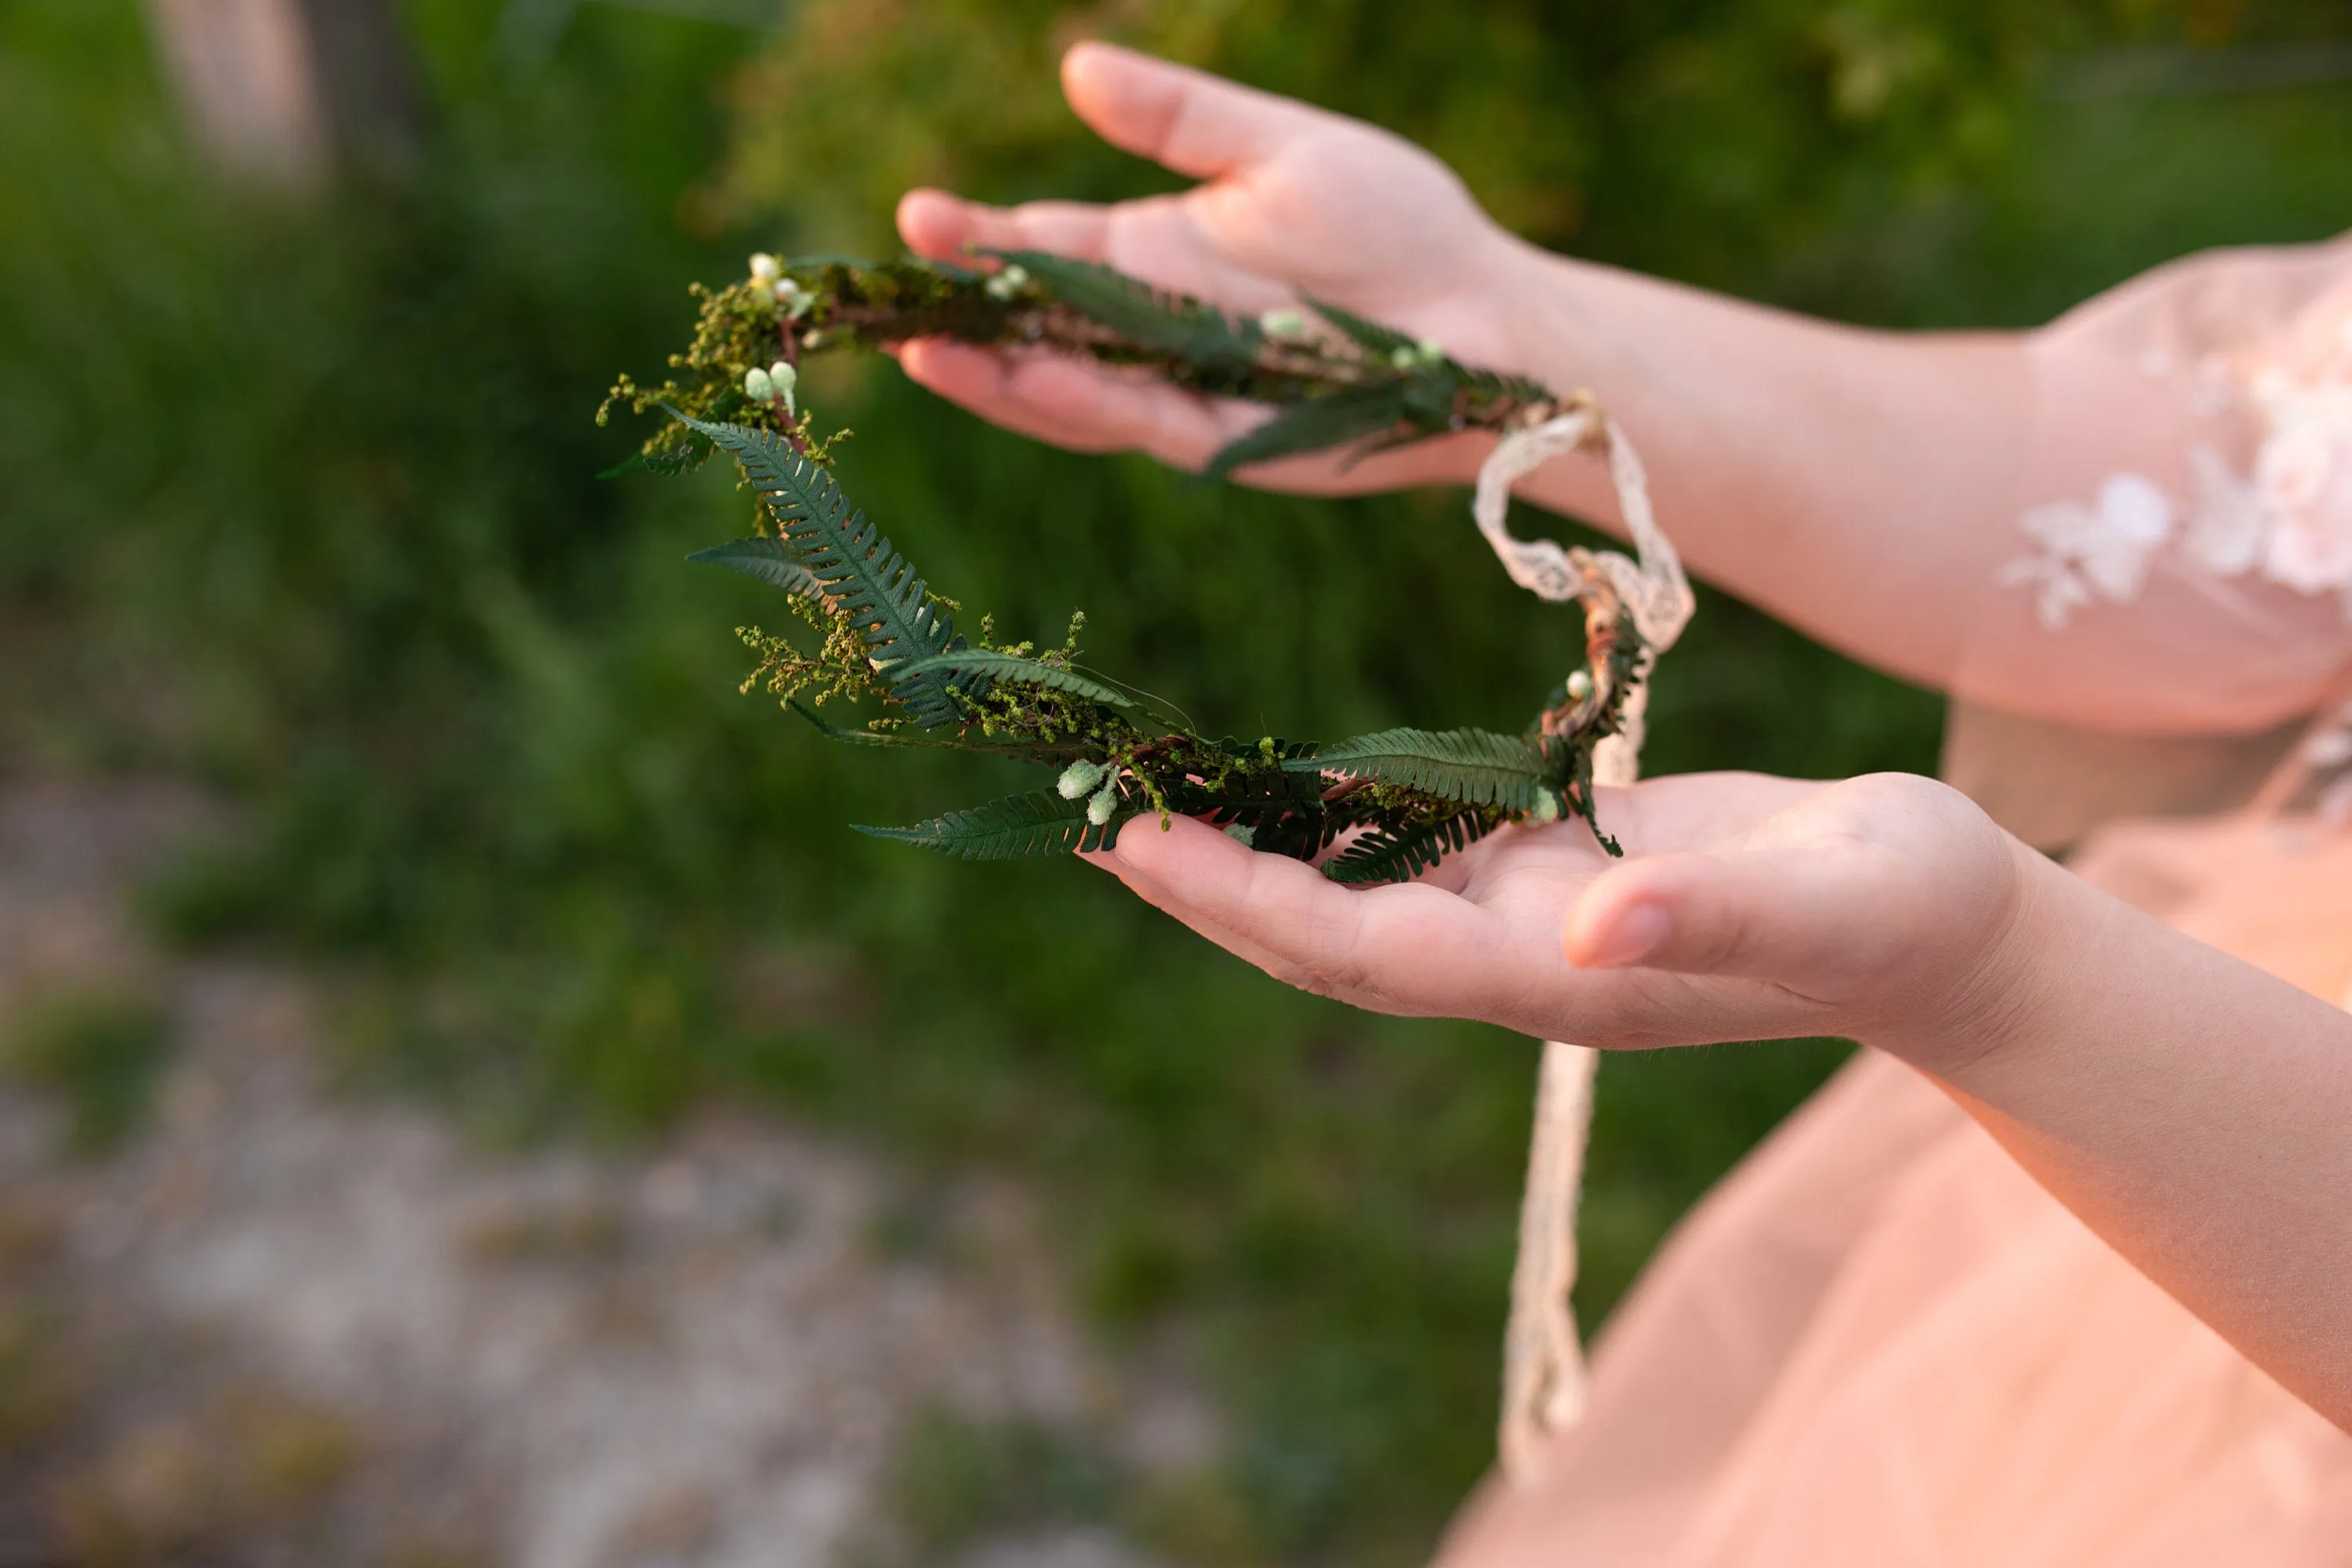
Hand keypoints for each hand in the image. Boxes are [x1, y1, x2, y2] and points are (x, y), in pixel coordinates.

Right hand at [894, 42, 1527, 490]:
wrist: (1486, 317)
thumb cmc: (1398, 226)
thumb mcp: (1278, 149)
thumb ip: (1178, 119)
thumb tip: (1073, 66)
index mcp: (1158, 258)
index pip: (1044, 252)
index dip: (978, 240)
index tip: (915, 215)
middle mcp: (1154, 331)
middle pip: (1035, 329)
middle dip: (963, 314)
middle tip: (885, 295)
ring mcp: (1183, 389)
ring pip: (1067, 392)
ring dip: (997, 377)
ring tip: (922, 352)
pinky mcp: (1225, 438)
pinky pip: (1134, 421)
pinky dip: (1075, 402)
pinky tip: (1021, 374)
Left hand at [1089, 770, 2045, 1061]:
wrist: (1946, 926)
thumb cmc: (1908, 909)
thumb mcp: (1834, 901)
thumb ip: (1718, 917)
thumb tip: (1597, 924)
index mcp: (1559, 975)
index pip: (1364, 951)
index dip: (1245, 905)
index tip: (1135, 847)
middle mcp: (1519, 957)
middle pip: (1325, 936)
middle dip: (1206, 887)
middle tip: (1084, 817)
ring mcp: (1530, 917)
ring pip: (1356, 892)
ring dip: (1252, 851)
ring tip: (1139, 787)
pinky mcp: (1553, 867)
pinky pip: (1414, 847)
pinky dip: (1336, 815)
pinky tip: (1275, 773)